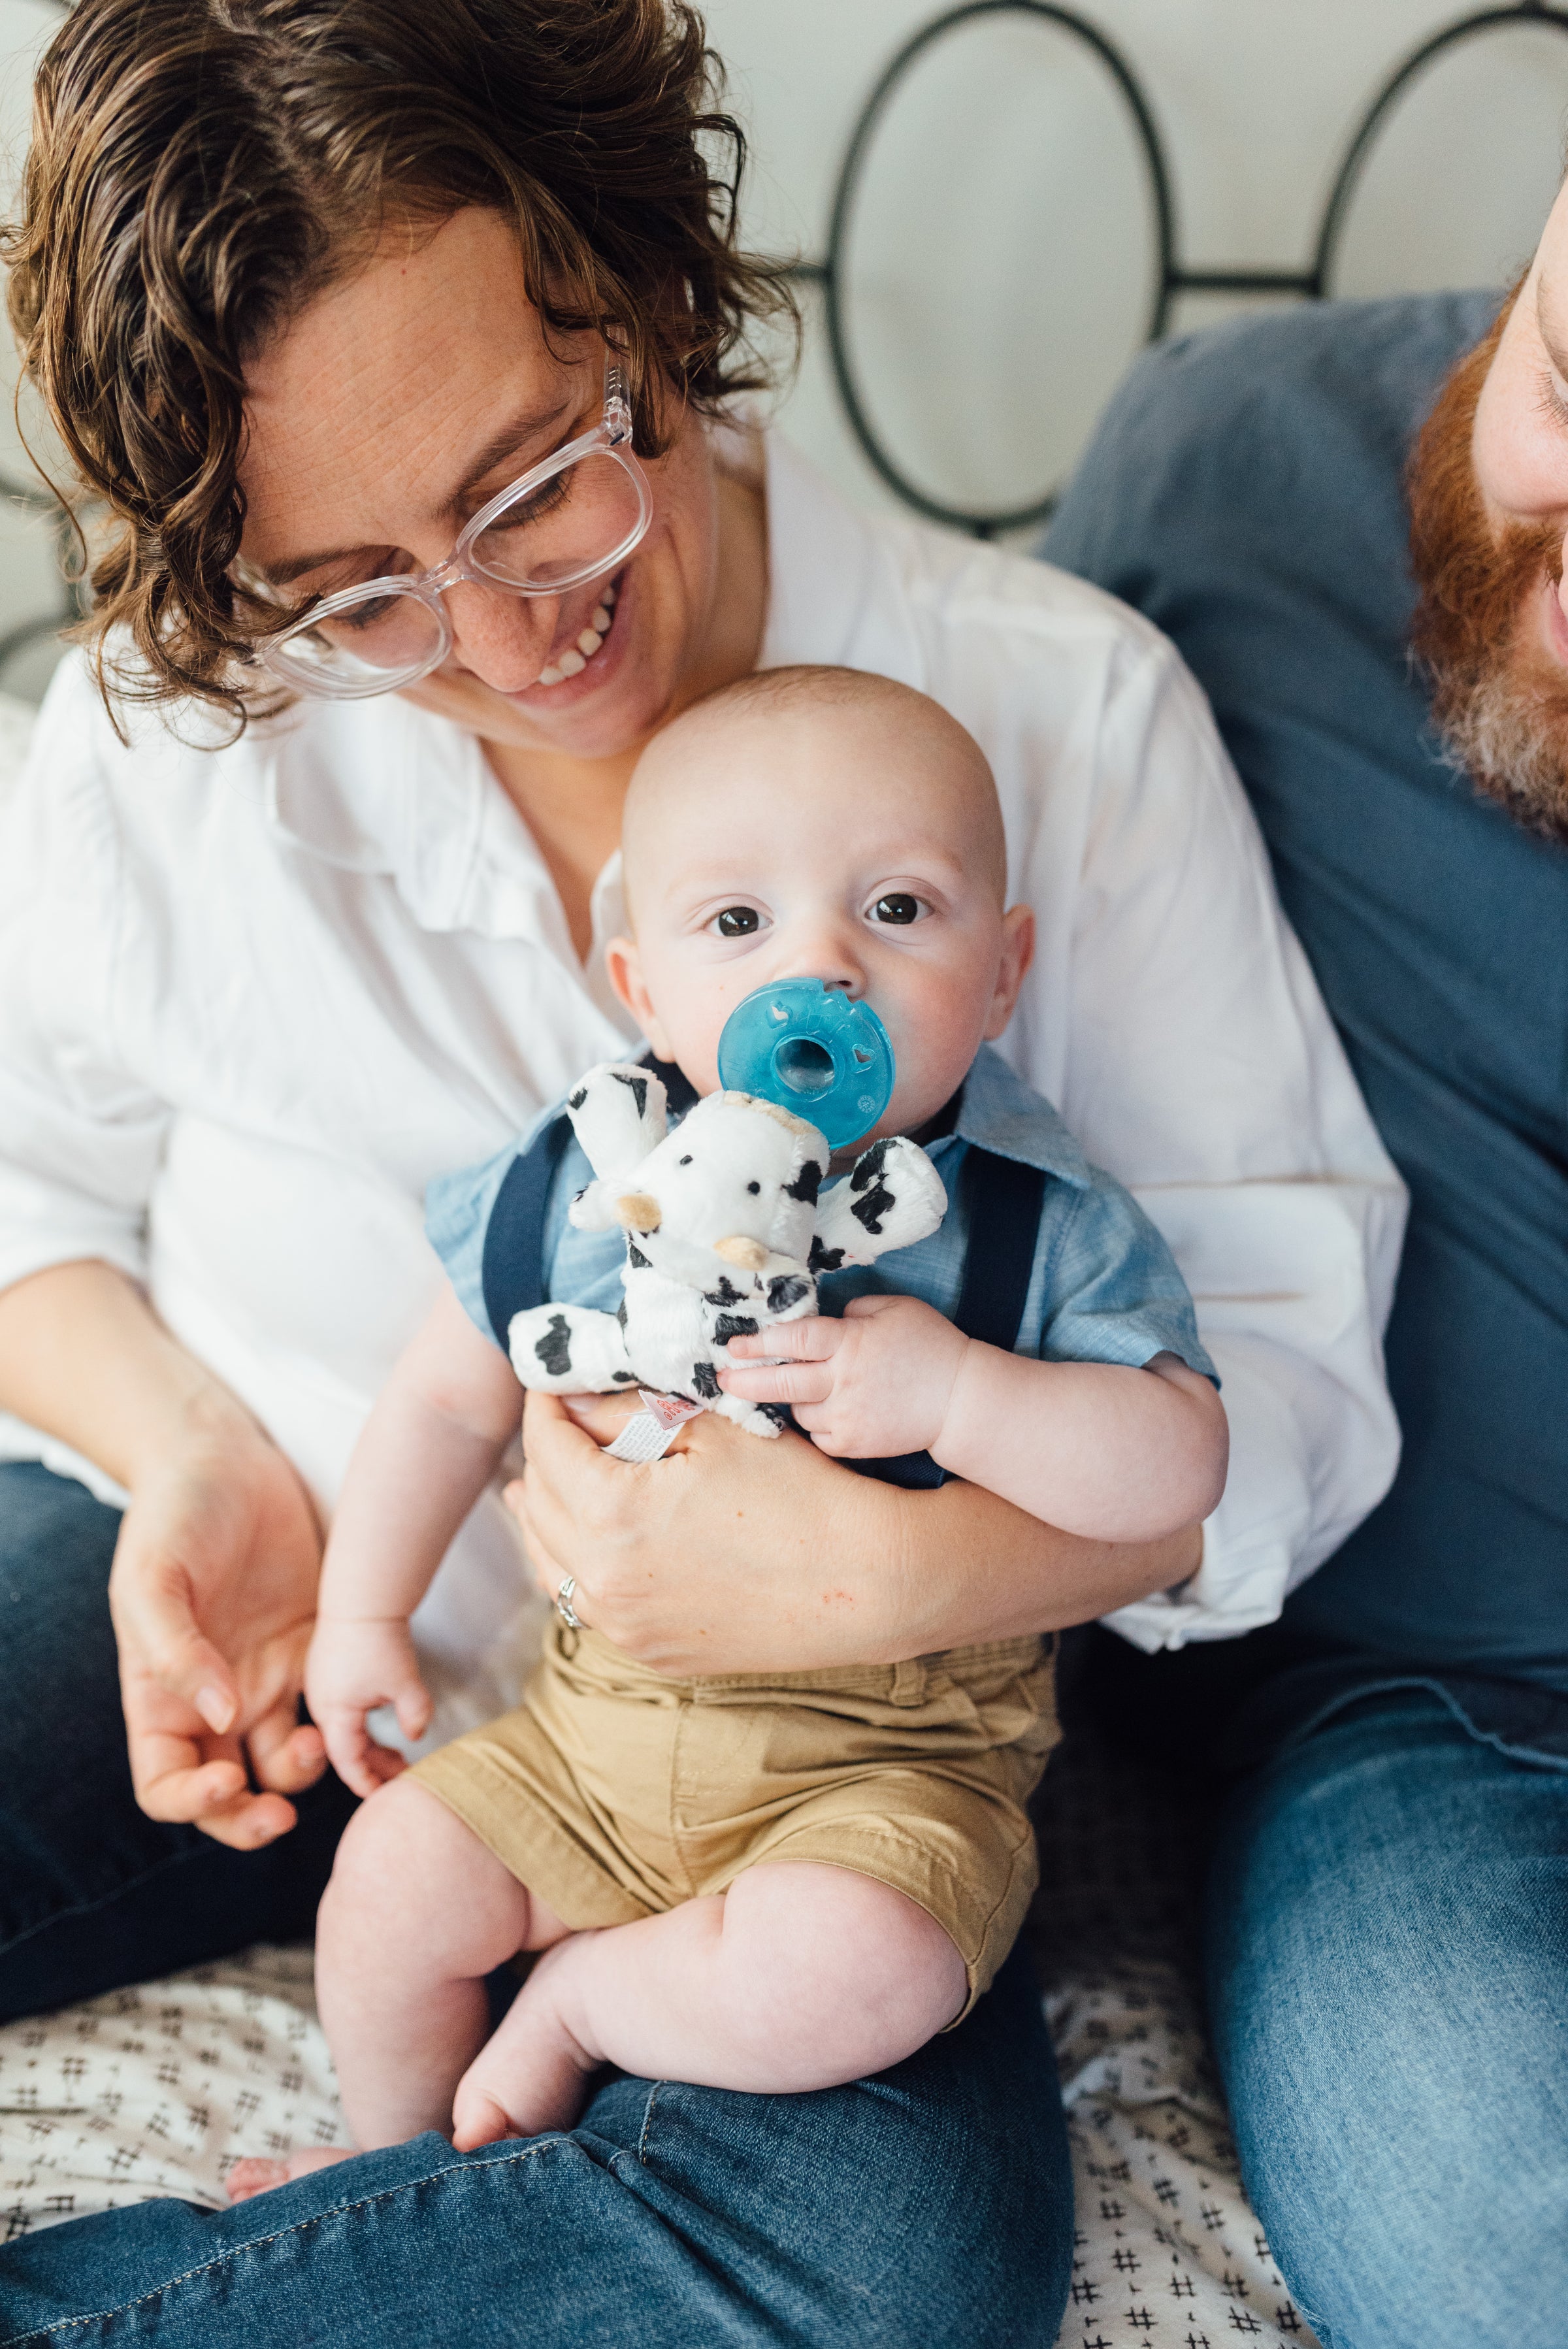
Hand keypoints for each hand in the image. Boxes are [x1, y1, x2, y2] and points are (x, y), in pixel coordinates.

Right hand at [108, 1425, 329, 1848]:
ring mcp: (267, 1677)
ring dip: (308, 1774)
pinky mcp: (314, 1648)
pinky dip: (356, 1727)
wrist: (224, 1458)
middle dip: (253, 1819)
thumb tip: (219, 1719)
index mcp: (162, 1698)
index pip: (165, 1786)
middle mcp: (214, 1701)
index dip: (190, 1805)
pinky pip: (337, 1707)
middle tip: (285, 1815)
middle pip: (230, 1793)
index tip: (226, 1785)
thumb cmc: (173, 1516)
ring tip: (331, 1744)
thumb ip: (175, 1651)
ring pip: (289, 1761)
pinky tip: (374, 1721)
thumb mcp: (152, 1580)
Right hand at [307, 1615, 431, 1799]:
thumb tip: (416, 1735)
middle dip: (374, 1766)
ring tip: (400, 1755)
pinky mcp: (328, 1672)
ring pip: (346, 1730)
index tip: (386, 1796)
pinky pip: (345, 1711)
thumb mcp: (405, 1683)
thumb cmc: (381, 1640)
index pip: (348, 1763)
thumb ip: (415, 1714)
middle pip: (346, 1749)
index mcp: (333, 1714)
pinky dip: (365, 1724)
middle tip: (403, 1775)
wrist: (363, 1595)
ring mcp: (322, 1688)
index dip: (368, 1783)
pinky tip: (387, 1721)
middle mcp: (321, 1706)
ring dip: (371, 1745)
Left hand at [504, 1387, 900, 1675]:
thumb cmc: (798, 1495)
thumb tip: (571, 1402)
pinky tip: (583, 1543)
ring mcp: (624, 1626)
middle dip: (542, 1454)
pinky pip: (584, 1603)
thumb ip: (627, 1413)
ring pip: (549, 1562)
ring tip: (537, 1484)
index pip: (547, 1446)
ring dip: (543, 1514)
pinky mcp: (650, 1651)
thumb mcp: (711, 1432)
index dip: (544, 1406)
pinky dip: (572, 1564)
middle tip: (558, 1422)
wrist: (864, 1585)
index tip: (550, 1383)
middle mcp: (604, 1582)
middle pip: (538, 1503)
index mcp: (612, 1516)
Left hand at [718, 1293, 969, 1458]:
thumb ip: (856, 1311)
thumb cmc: (931, 1346)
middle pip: (781, 1382)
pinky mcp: (856, 1444)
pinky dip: (819, 1425)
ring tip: (808, 1390)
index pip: (793, 1340)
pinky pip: (820, 1436)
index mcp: (850, 1342)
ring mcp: (848, 1416)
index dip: (758, 1342)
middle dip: (745, 1381)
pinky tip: (831, 1412)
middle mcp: (843, 1380)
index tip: (733, 1345)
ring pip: (799, 1411)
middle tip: (722, 1380)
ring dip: (795, 1401)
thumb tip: (829, 1320)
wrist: (961, 1400)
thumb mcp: (897, 1308)